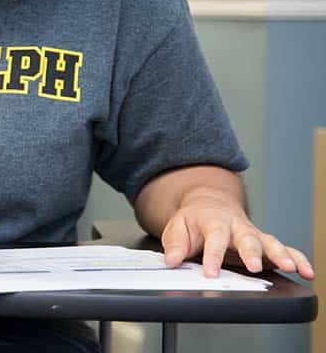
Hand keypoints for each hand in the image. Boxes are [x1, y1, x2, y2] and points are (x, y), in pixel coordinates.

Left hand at [161, 188, 313, 278]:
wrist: (209, 205)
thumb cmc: (194, 220)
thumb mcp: (177, 227)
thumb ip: (175, 244)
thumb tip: (171, 260)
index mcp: (214, 221)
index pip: (214, 238)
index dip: (212, 255)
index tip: (211, 273)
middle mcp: (237, 226)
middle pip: (247, 238)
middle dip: (251, 252)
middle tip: (254, 267)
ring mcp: (254, 234)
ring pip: (270, 242)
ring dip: (282, 255)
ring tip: (291, 268)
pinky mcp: (265, 243)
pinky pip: (285, 249)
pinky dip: (298, 258)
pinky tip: (306, 271)